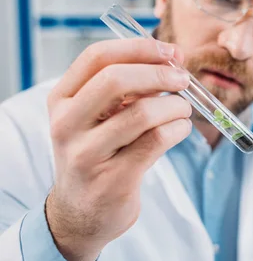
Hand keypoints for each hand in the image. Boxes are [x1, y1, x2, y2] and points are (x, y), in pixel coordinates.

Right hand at [45, 39, 191, 260]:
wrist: (82, 212)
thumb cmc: (99, 152)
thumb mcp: (99, 116)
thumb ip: (129, 86)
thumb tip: (172, 57)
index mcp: (62, 99)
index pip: (97, 57)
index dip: (139, 48)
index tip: (170, 52)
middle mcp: (66, 124)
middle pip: (116, 79)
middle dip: (159, 74)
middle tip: (183, 79)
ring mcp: (86, 154)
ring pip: (143, 112)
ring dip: (175, 105)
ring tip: (183, 110)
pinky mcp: (113, 179)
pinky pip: (157, 140)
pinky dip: (179, 128)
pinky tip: (180, 128)